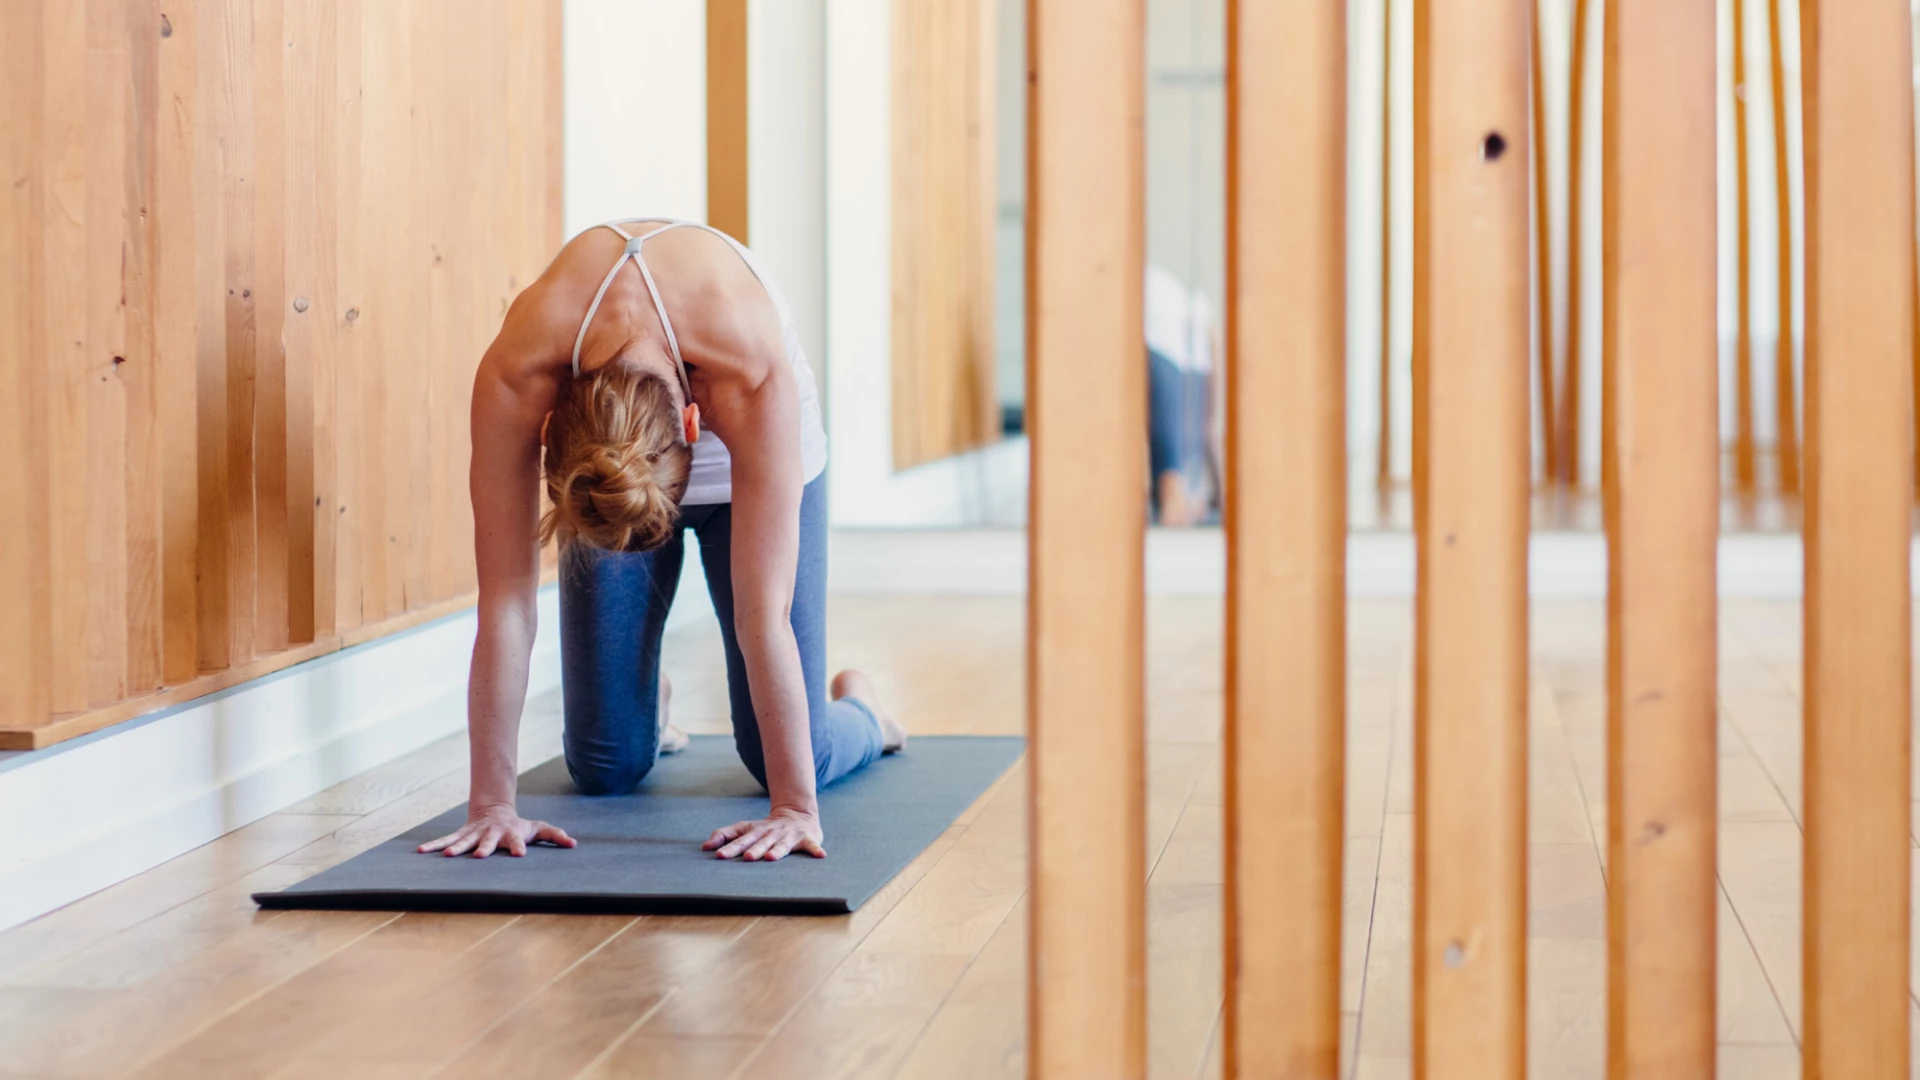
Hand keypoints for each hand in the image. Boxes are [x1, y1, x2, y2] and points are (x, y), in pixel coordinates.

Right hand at [416, 805, 576, 857]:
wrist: (495, 810)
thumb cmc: (519, 826)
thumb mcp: (538, 828)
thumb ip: (555, 835)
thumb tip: (574, 844)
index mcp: (510, 835)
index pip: (516, 842)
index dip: (518, 848)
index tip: (520, 855)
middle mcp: (491, 835)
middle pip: (487, 842)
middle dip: (483, 849)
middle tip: (478, 857)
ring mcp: (474, 834)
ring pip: (463, 841)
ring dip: (455, 848)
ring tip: (446, 856)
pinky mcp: (461, 835)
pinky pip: (445, 840)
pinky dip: (434, 845)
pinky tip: (420, 851)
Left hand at [703, 806, 825, 861]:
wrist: (798, 814)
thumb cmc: (766, 828)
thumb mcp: (745, 828)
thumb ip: (725, 835)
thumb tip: (704, 846)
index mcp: (756, 831)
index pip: (741, 838)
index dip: (730, 846)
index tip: (719, 854)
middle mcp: (772, 833)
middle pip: (761, 842)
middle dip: (754, 849)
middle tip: (746, 857)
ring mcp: (789, 836)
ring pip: (782, 845)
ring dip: (777, 851)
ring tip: (771, 857)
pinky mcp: (806, 839)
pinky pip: (812, 846)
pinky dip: (816, 850)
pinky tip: (821, 856)